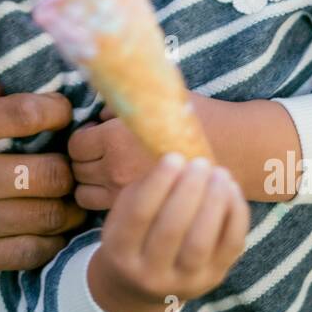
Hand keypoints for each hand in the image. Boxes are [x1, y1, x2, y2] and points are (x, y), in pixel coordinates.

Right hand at [0, 79, 84, 305]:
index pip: (26, 113)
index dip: (57, 110)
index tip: (60, 112)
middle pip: (51, 170)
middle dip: (70, 164)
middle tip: (71, 160)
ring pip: (46, 217)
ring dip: (65, 207)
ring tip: (68, 198)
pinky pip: (24, 256)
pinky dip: (45, 245)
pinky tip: (45, 235)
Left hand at [70, 95, 301, 204]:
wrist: (235, 150)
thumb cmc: (198, 119)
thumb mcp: (158, 100)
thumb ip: (122, 104)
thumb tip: (97, 113)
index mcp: (116, 138)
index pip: (75, 145)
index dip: (84, 138)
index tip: (97, 135)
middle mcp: (116, 169)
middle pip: (77, 170)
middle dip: (84, 161)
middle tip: (101, 154)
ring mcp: (126, 196)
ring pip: (83, 195)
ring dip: (90, 184)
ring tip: (106, 174)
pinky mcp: (141, 212)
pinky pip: (104, 210)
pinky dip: (105, 201)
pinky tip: (122, 189)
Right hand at [87, 154, 248, 311]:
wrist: (141, 288)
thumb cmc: (134, 236)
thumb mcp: (124, 214)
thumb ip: (145, 189)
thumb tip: (176, 155)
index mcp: (120, 252)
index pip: (139, 215)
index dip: (158, 184)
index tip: (173, 156)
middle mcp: (150, 274)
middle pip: (171, 230)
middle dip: (189, 190)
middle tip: (199, 163)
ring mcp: (184, 281)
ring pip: (201, 243)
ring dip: (213, 202)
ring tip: (219, 173)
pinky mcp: (213, 280)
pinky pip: (230, 246)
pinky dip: (235, 215)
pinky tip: (231, 189)